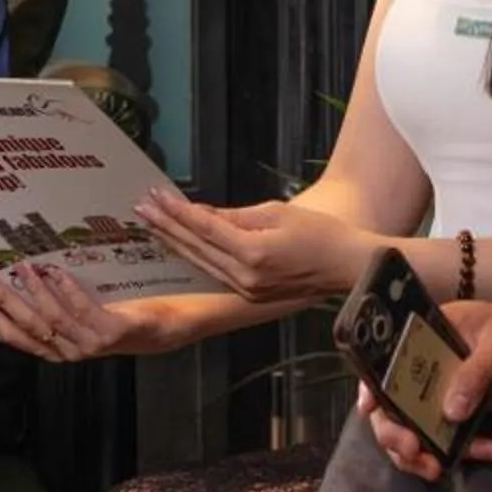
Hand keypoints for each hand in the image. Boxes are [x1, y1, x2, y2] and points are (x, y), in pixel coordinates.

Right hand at [0, 263, 174, 362]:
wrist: (167, 326)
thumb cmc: (122, 313)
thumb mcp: (83, 311)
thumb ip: (56, 303)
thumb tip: (22, 274)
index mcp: (58, 347)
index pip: (16, 335)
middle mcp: (71, 350)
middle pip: (28, 327)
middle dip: (3, 301)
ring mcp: (92, 344)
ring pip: (53, 319)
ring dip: (34, 291)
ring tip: (22, 266)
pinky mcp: (113, 333)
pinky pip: (83, 311)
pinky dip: (67, 291)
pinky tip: (56, 271)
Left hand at [137, 190, 374, 300]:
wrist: (349, 266)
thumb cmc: (321, 233)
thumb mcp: (278, 213)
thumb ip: (237, 216)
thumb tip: (202, 213)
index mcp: (254, 253)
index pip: (205, 228)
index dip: (178, 211)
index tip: (156, 196)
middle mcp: (246, 277)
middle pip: (196, 248)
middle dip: (167, 226)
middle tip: (142, 207)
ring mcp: (247, 290)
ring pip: (201, 263)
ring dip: (175, 242)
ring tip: (152, 223)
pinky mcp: (251, 295)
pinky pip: (215, 273)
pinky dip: (196, 257)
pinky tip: (180, 243)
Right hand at [360, 300, 491, 481]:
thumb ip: (476, 372)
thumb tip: (452, 412)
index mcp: (419, 342)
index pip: (382, 365)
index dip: (369, 388)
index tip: (369, 409)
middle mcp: (419, 372)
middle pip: (391, 409)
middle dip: (395, 435)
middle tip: (412, 451)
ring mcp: (437, 396)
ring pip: (415, 432)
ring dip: (421, 456)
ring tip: (438, 469)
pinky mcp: (458, 414)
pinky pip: (452, 440)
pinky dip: (470, 451)